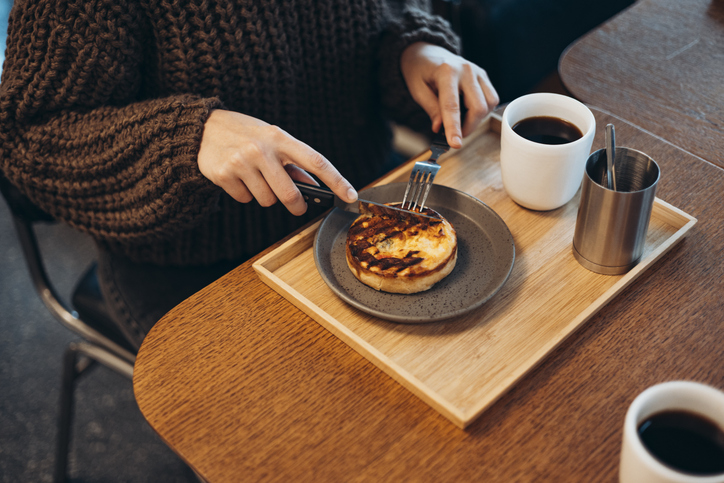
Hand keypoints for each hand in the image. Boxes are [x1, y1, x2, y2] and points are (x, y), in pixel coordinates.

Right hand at [197, 110, 356, 215]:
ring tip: (254, 177)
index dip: (336, 180)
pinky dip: (244, 194)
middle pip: (290, 194)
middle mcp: (261, 149)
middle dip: (296, 205)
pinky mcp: (223, 175)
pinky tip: (237, 177)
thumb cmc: (244, 134)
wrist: (202, 128)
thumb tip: (313, 186)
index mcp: (279, 137)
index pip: (316, 161)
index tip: (351, 195)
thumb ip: (291, 162)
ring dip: (265, 196)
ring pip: (267, 201)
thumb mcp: (271, 139)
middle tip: (297, 206)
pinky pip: (245, 199)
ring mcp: (241, 162)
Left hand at [400, 42, 498, 148]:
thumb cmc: (420, 72)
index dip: (454, 128)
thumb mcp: (417, 90)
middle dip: (468, 127)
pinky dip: (482, 111)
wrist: (428, 53)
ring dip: (476, 120)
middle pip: (478, 107)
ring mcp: (478, 72)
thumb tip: (439, 128)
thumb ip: (430, 108)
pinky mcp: (484, 76)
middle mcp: (466, 70)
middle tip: (454, 134)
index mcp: (446, 72)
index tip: (455, 144)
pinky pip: (491, 99)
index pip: (452, 106)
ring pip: (489, 104)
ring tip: (460, 119)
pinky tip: (467, 110)